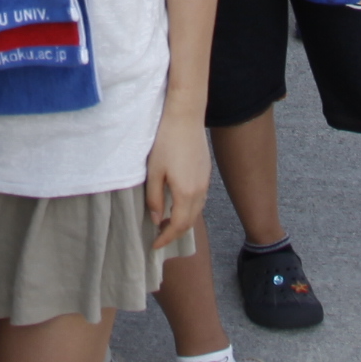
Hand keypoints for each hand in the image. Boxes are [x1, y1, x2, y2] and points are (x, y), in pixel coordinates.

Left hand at [144, 117, 211, 254]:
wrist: (186, 116)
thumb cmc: (166, 141)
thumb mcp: (154, 171)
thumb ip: (155, 198)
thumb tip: (156, 219)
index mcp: (186, 193)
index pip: (178, 226)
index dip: (166, 238)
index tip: (154, 245)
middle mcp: (200, 191)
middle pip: (189, 223)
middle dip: (174, 234)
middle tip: (159, 237)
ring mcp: (205, 182)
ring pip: (196, 212)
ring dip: (182, 222)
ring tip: (166, 223)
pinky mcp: (206, 173)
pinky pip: (200, 200)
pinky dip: (189, 209)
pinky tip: (178, 205)